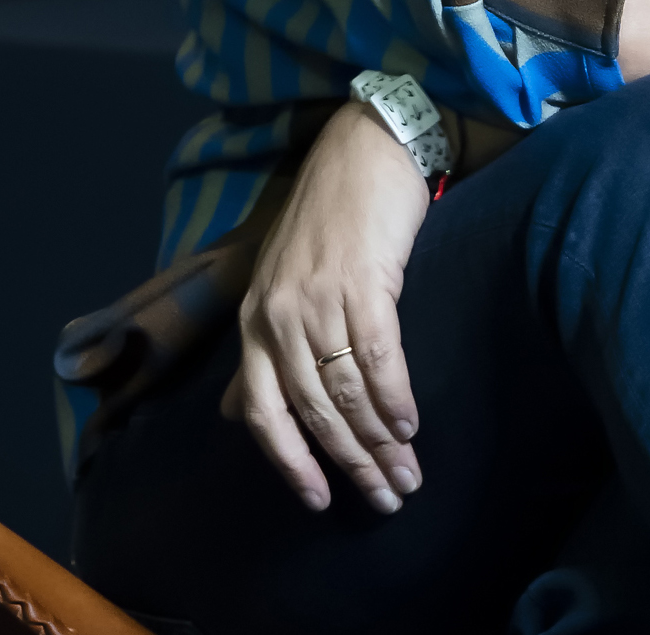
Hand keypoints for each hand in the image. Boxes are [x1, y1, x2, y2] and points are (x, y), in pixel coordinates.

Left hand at [223, 102, 431, 512]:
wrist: (366, 146)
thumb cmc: (329, 215)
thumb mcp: (281, 281)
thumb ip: (263, 349)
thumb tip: (238, 413)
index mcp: (254, 322)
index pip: (264, 412)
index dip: (291, 463)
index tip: (320, 502)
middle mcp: (279, 317)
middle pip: (314, 411)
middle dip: (351, 463)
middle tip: (386, 497)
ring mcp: (320, 299)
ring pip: (348, 391)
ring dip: (381, 441)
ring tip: (407, 473)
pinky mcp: (364, 281)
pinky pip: (379, 356)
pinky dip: (396, 397)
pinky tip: (411, 424)